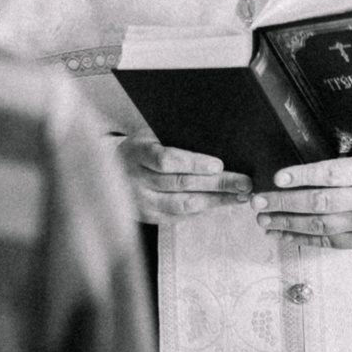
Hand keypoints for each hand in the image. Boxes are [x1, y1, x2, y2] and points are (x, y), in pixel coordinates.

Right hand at [114, 134, 252, 224]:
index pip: (166, 160)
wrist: (107, 172)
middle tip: (244, 183)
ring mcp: (142, 202)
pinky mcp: (149, 217)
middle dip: (217, 184)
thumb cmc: (140, 147)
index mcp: (138, 153)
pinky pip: (179, 216)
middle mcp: (137, 179)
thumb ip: (173, 138)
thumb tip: (214, 137)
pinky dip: (203, 211)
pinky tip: (222, 204)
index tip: (219, 165)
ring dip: (215, 201)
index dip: (193, 163)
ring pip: (182, 204)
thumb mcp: (149, 134)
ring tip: (241, 196)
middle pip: (180, 184)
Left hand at [252, 152, 351, 249]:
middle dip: (285, 203)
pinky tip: (283, 234)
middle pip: (320, 202)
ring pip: (320, 225)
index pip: (331, 175)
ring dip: (288, 223)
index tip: (278, 177)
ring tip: (264, 219)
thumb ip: (345, 164)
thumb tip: (302, 171)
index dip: (303, 176)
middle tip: (259, 201)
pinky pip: (328, 241)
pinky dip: (303, 238)